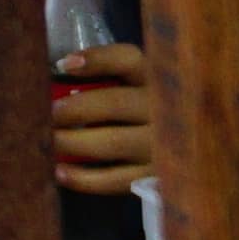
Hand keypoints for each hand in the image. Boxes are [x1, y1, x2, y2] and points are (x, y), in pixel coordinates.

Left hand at [49, 43, 155, 192]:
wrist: (191, 150)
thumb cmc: (154, 113)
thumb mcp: (142, 87)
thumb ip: (111, 78)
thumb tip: (61, 74)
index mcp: (158, 79)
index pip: (128, 60)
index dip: (96, 60)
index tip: (64, 65)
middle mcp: (164, 108)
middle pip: (115, 103)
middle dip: (74, 109)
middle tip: (47, 114)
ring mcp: (162, 145)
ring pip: (112, 142)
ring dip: (72, 142)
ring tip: (47, 141)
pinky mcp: (156, 177)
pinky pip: (116, 179)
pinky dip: (84, 178)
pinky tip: (60, 172)